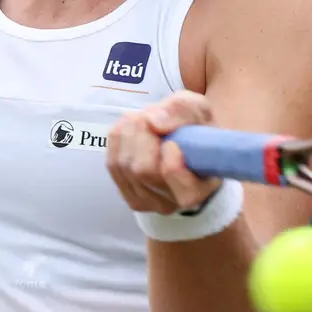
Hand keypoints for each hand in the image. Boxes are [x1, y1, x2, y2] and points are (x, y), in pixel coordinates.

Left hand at [105, 90, 224, 214]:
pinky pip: (112, 163)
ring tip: (143, 120)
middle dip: (143, 136)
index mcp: (200, 188)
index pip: (183, 191)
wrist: (179, 138)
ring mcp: (147, 201)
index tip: (172, 143)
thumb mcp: (197, 108)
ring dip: (129, 133)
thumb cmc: (193, 126)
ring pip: (124, 165)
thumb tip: (154, 122)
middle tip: (151, 118)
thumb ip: (181, 110)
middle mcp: (173, 202)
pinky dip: (118, 139)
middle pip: (144, 171)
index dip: (172, 165)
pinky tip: (131, 130)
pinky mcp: (126, 192)